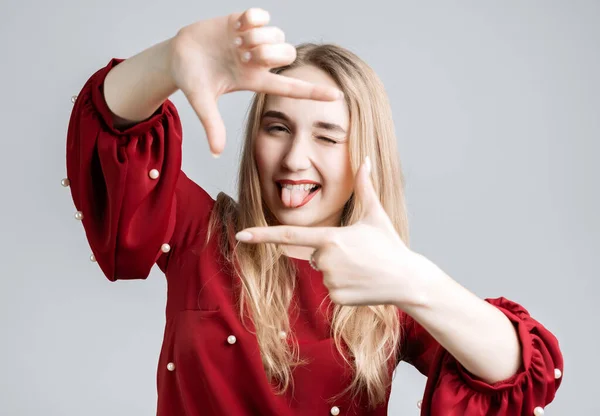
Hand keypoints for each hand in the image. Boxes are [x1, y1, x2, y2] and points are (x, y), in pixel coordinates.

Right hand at [169, 8, 342, 155]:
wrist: (177, 54)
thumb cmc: (192, 80)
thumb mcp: (202, 101)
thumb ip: (212, 125)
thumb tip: (217, 153)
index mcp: (254, 80)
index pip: (290, 87)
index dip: (313, 92)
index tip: (337, 96)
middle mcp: (259, 61)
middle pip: (287, 55)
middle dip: (271, 53)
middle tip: (246, 55)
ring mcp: (253, 40)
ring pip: (277, 35)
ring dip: (259, 36)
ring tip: (237, 41)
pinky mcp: (243, 21)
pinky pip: (262, 16)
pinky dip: (253, 19)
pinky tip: (238, 25)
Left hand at [235, 157, 426, 305]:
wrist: (406, 280)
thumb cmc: (390, 245)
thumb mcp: (375, 214)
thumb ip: (365, 187)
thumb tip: (365, 159)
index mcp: (330, 238)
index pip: (288, 235)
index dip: (262, 235)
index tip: (241, 235)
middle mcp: (326, 260)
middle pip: (314, 253)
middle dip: (330, 251)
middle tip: (358, 253)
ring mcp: (330, 281)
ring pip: (322, 270)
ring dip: (337, 268)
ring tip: (362, 267)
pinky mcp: (336, 298)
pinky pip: (330, 288)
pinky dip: (343, 284)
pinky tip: (362, 281)